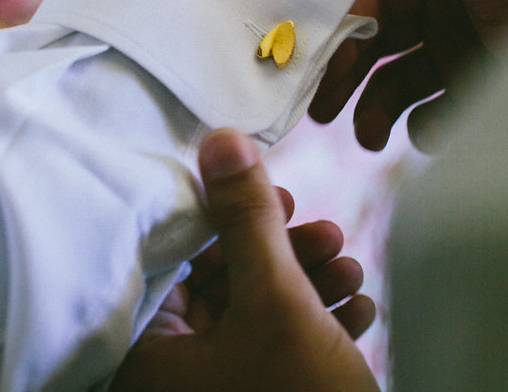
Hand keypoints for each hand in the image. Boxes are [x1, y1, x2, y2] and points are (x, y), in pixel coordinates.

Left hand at [109, 129, 378, 390]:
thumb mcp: (275, 299)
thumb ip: (245, 218)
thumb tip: (218, 139)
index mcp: (149, 361)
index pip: (174, 264)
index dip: (227, 221)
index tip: (274, 195)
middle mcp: (174, 382)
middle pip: (224, 289)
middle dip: (285, 256)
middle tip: (326, 233)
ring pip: (259, 320)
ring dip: (310, 288)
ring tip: (351, 272)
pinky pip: (280, 354)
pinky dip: (317, 328)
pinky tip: (359, 313)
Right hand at [309, 0, 507, 150]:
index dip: (343, 15)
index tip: (310, 47)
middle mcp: (451, 13)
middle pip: (377, 39)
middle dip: (345, 71)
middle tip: (319, 108)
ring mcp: (458, 61)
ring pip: (391, 82)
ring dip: (371, 108)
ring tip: (368, 139)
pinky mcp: (467, 105)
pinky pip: (422, 117)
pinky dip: (419, 127)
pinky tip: (437, 131)